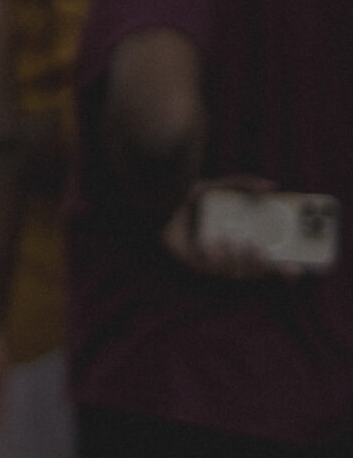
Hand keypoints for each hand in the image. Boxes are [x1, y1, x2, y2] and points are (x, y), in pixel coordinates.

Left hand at [162, 175, 310, 280]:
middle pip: (253, 273)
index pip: (265, 262)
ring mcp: (211, 262)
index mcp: (239, 242)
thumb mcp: (219, 186)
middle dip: (263, 267)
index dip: (282, 270)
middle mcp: (227, 255)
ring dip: (243, 261)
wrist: (159, 202)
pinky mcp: (194, 264)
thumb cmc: (188, 196)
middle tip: (265, 251)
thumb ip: (244, 183)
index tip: (298, 270)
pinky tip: (219, 243)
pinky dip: (219, 258)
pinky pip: (211, 269)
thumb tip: (272, 185)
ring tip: (246, 243)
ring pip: (235, 274)